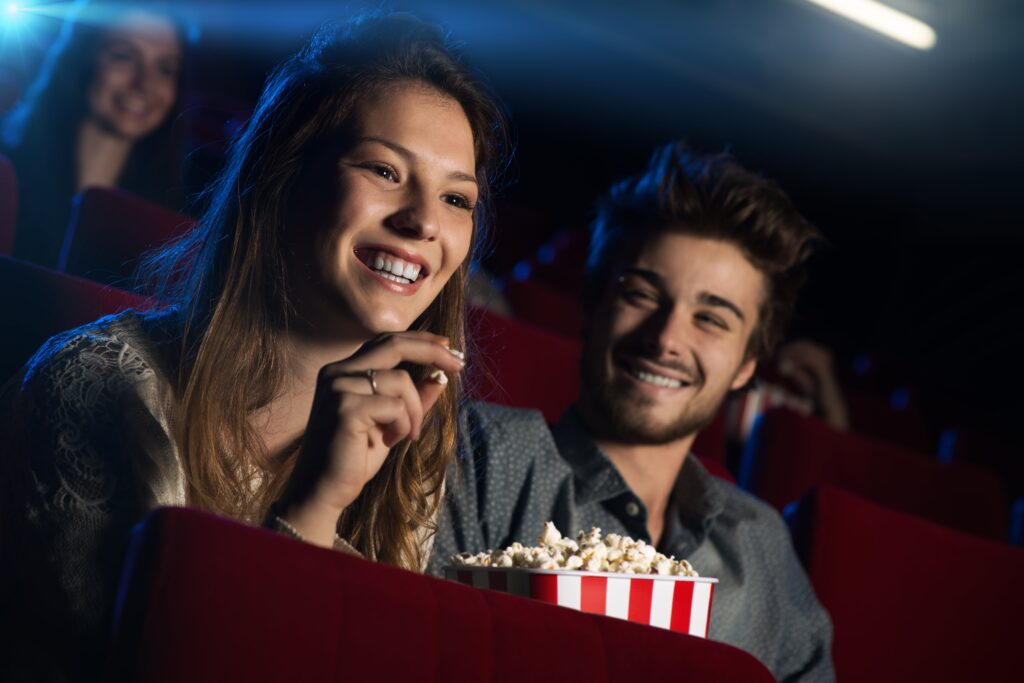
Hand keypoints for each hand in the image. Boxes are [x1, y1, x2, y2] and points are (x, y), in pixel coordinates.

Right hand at [278, 331, 464, 545]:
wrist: (323, 492)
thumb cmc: (353, 459)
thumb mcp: (392, 424)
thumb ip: (412, 400)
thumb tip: (440, 378)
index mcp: (343, 371)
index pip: (386, 341)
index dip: (420, 341)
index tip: (448, 346)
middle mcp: (337, 372)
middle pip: (394, 344)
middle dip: (432, 351)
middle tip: (459, 364)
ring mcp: (338, 387)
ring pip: (401, 380)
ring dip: (414, 411)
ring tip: (406, 435)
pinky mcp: (344, 408)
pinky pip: (395, 406)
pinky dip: (403, 425)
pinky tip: (390, 441)